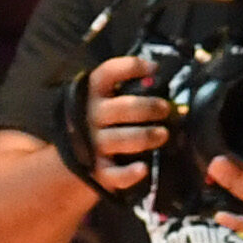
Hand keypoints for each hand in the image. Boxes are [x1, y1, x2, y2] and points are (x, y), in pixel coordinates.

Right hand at [75, 54, 171, 198]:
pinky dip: (128, 173)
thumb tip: (161, 80)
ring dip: (145, 136)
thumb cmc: (105, 118)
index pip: (108, 73)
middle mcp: (91, 116)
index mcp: (93, 93)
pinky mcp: (99, 170)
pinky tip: (143, 169)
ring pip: (121, 139)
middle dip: (148, 107)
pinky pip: (113, 174)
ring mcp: (93, 144)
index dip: (132, 68)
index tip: (155, 69)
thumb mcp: (108, 97)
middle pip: (121, 108)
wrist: (77, 153)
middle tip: (165, 109)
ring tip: (163, 134)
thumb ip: (131, 88)